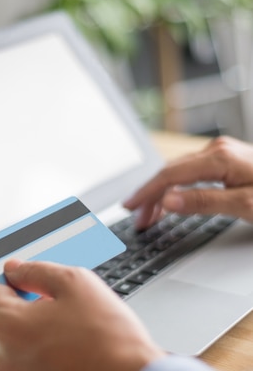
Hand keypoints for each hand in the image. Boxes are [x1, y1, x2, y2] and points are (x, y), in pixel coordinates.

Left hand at [0, 259, 163, 370]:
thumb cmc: (107, 335)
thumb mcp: (75, 282)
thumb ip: (36, 270)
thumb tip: (13, 268)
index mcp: (8, 324)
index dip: (17, 284)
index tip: (37, 288)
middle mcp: (4, 358)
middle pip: (7, 324)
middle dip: (30, 315)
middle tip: (67, 316)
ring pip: (19, 352)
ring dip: (37, 344)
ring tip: (74, 343)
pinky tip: (73, 367)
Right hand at [124, 136, 252, 228]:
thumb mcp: (245, 206)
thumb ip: (204, 202)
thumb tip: (168, 200)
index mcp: (218, 158)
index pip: (169, 175)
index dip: (146, 193)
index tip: (129, 208)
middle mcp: (217, 150)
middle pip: (170, 172)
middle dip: (150, 195)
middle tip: (136, 220)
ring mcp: (222, 153)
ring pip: (179, 172)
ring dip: (162, 193)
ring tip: (149, 215)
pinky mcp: (227, 160)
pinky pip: (192, 173)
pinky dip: (177, 188)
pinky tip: (172, 200)